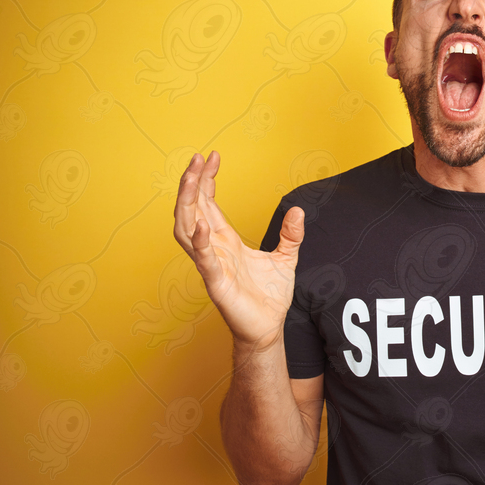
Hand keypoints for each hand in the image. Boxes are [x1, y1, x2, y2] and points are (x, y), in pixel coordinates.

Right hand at [173, 150, 304, 350]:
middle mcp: (213, 248)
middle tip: (196, 158)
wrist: (269, 328)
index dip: (207, 179)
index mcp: (226, 240)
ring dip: (186, 204)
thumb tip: (298, 211)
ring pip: (187, 229)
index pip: (208, 202)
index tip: (211, 156)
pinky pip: (202, 260)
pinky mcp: (216, 283)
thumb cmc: (270, 296)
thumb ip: (291, 234)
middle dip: (191, 183)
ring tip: (190, 179)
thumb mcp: (287, 258)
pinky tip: (203, 225)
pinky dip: (200, 242)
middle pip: (192, 209)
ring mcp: (211, 264)